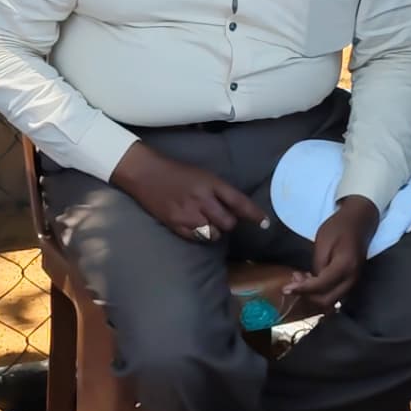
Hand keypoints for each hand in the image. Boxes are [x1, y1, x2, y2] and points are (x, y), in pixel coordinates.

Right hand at [109, 144, 266, 244]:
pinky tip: (195, 226)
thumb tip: (235, 210)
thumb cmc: (176, 172)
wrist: (145, 173)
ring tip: (206, 222)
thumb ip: (219, 191)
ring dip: (215, 231)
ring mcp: (188, 213)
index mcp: (211, 183)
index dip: (254, 214)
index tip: (265, 224)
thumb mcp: (203, 175)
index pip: (239, 202)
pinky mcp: (176, 224)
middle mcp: (202, 199)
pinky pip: (197, 238)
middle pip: (228, 223)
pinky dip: (200, 235)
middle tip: (222, 218)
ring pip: (214, 234)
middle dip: (229, 223)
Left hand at [282, 195, 379, 313]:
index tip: (285, 289)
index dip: (302, 289)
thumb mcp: (323, 242)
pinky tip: (311, 280)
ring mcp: (353, 281)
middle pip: (327, 300)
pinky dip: (321, 292)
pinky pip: (335, 294)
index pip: (321, 286)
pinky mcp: (351, 281)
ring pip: (331, 300)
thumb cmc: (339, 227)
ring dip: (314, 295)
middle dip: (308, 295)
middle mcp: (352, 278)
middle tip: (293, 281)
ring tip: (300, 279)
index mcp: (345, 266)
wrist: (358, 221)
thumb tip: (312, 282)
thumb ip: (318, 265)